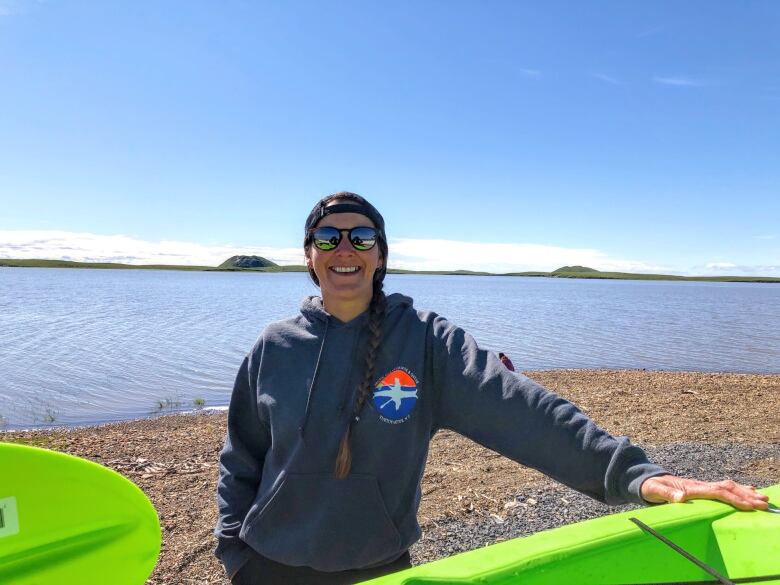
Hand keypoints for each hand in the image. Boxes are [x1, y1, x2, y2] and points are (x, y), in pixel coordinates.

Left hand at [641, 475, 769, 510]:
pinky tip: (749, 490)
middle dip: (746, 496)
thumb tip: (680, 498)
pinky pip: (724, 488)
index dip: (734, 498)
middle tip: (764, 503)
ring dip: (745, 492)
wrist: (648, 479)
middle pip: (727, 488)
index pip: (718, 492)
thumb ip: (666, 494)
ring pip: (728, 487)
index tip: (749, 505)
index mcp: (692, 488)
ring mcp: (702, 486)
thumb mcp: (654, 491)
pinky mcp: (702, 488)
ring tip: (763, 498)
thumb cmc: (651, 487)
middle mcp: (700, 485)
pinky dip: (738, 489)